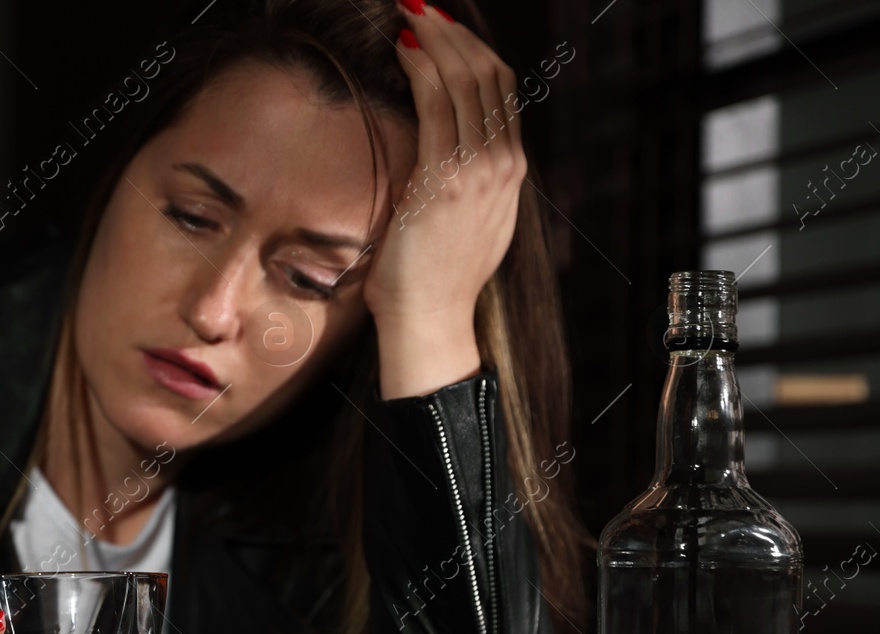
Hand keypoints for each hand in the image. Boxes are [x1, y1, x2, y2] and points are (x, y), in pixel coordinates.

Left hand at [365, 2, 526, 397]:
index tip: (443, 26)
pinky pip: (439, 103)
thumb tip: (441, 154)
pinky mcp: (448, 177)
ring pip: (466, 79)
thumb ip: (464, 183)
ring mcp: (481, 169)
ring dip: (436, 38)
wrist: (431, 321)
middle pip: (488, 73)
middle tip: (421, 5)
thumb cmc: (432, 279)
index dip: (473, 49)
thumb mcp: (463, 222)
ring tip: (409, 13)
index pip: (501, 89)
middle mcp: (504, 163)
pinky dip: (422, 67)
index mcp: (511, 171)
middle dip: (453, 31)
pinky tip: (402, 49)